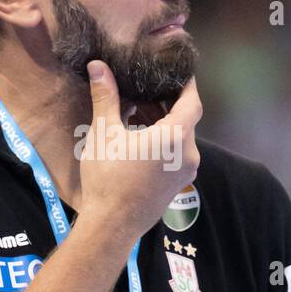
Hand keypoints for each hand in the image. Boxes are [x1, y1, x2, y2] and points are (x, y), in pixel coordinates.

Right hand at [79, 60, 200, 238]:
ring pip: (181, 138)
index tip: (180, 70)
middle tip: (150, 87)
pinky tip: (143, 136)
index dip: (188, 84)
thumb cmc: (108, 178)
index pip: (192, 101)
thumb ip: (106, 98)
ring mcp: (186, 172)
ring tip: (141, 110)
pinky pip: (178, 154)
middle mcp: (188, 154)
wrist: (112, 225)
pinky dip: (166, 140)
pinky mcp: (178, 185)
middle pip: (186, 119)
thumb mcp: (104, 134)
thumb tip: (98, 66)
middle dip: (169, 102)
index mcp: (175, 138)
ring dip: (166, 122)